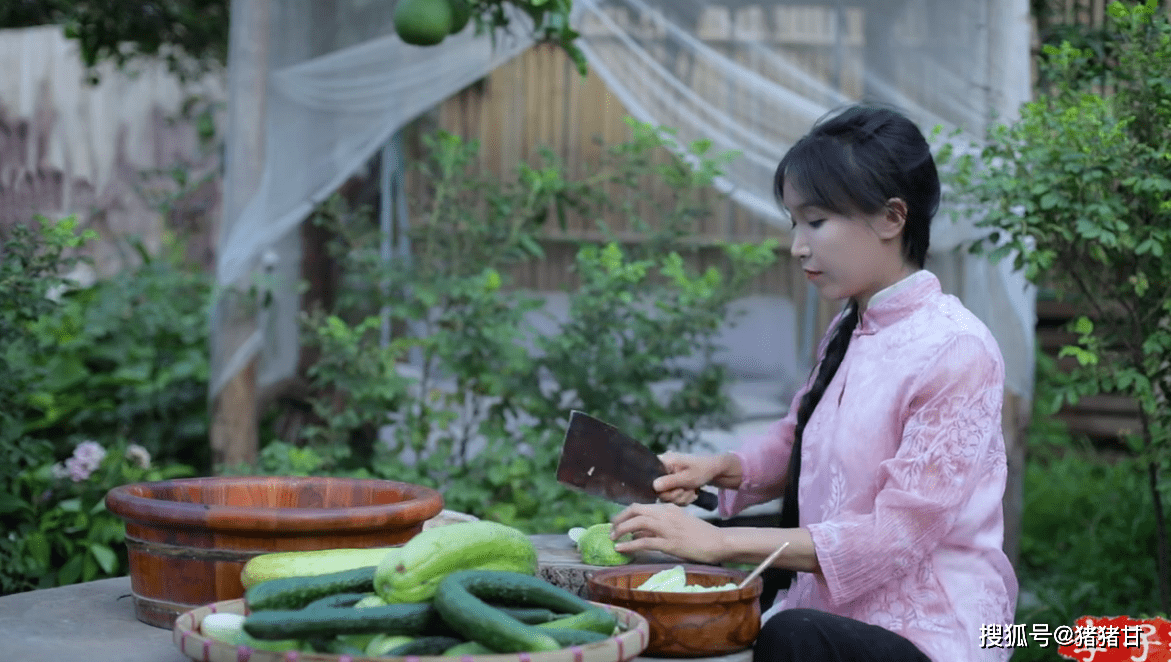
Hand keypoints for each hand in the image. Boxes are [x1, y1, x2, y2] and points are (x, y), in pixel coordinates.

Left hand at [610, 503, 726, 563]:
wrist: (718, 542)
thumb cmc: (700, 535)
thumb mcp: (679, 523)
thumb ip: (659, 525)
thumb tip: (637, 533)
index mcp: (668, 508)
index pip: (640, 506)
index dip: (625, 513)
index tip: (617, 522)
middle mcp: (666, 515)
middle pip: (635, 511)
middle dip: (619, 519)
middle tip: (611, 529)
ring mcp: (667, 528)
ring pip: (637, 524)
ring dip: (621, 530)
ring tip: (613, 538)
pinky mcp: (670, 543)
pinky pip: (644, 542)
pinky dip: (629, 544)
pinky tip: (621, 548)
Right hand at [653, 451, 740, 505]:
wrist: (715, 471)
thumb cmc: (702, 469)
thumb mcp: (687, 477)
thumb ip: (670, 482)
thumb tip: (654, 486)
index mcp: (663, 462)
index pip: (650, 479)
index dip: (662, 488)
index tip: (677, 487)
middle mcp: (662, 470)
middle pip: (659, 492)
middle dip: (676, 494)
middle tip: (688, 488)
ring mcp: (667, 479)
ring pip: (668, 498)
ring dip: (682, 497)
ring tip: (692, 489)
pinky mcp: (673, 486)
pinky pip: (674, 499)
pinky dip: (684, 498)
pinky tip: (692, 491)